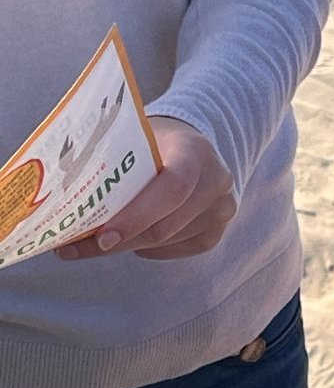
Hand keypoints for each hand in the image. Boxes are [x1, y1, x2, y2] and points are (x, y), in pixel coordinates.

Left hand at [57, 117, 236, 260]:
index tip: (102, 236)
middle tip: (77, 247)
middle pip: (167, 224)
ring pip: (168, 240)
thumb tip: (58, 193)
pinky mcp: (217, 229)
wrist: (193, 146)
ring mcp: (222, 207)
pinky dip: (151, 249)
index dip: (137, 216)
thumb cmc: (154, 142)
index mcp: (195, 151)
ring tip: (94, 241)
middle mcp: (217, 180)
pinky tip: (134, 238)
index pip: (173, 188)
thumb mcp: (137, 137)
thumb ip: (113, 161)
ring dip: (129, 244)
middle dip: (121, 239)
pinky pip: (178, 250)